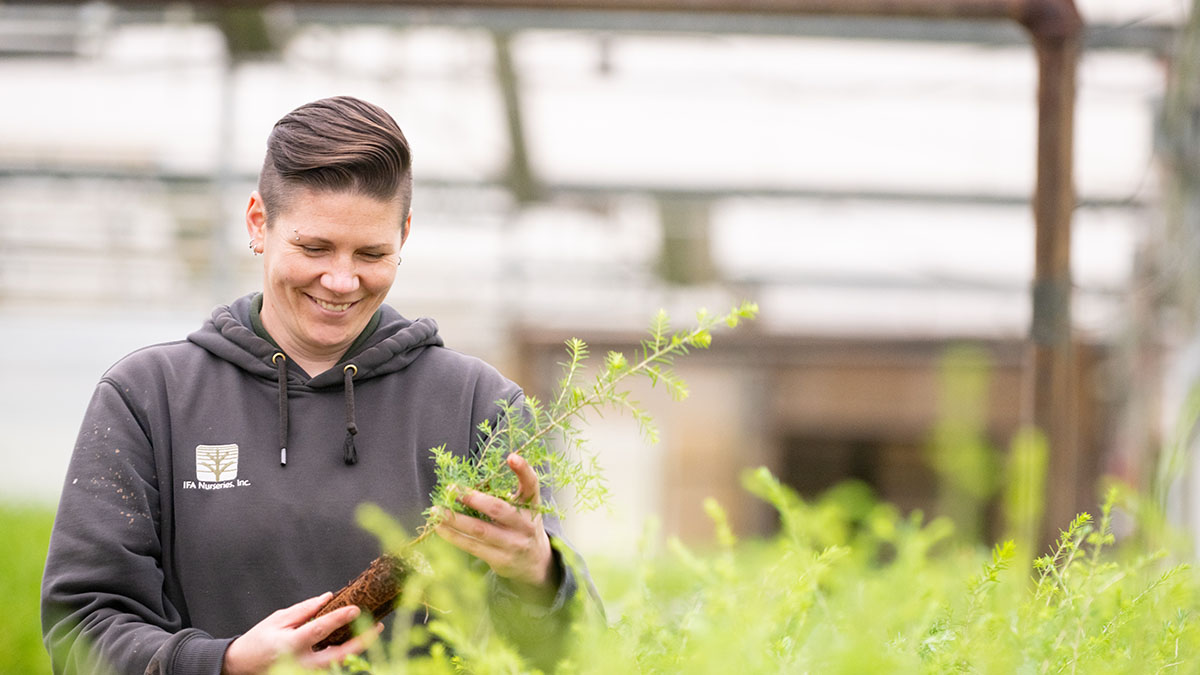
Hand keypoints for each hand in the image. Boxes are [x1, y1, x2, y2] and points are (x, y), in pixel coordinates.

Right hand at [221, 592, 382, 674]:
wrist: (242, 665)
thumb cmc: (259, 639)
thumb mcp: (278, 619)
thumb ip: (304, 609)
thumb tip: (328, 597)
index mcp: (291, 644)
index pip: (320, 630)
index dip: (339, 618)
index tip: (357, 609)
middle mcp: (300, 662)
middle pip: (337, 655)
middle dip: (361, 642)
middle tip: (378, 627)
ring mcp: (304, 672)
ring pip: (337, 663)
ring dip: (356, 648)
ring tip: (372, 631)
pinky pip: (330, 666)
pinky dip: (343, 653)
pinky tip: (354, 640)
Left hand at [434, 454, 557, 596]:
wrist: (535, 562)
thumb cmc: (521, 526)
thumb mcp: (524, 507)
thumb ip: (506, 493)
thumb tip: (469, 481)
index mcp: (531, 506)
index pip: (532, 485)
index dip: (523, 470)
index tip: (511, 456)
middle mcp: (525, 525)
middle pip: (498, 509)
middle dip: (472, 498)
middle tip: (451, 489)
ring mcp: (512, 544)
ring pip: (479, 529)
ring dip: (454, 519)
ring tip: (436, 510)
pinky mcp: (499, 559)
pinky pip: (472, 546)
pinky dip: (453, 536)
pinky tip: (440, 527)